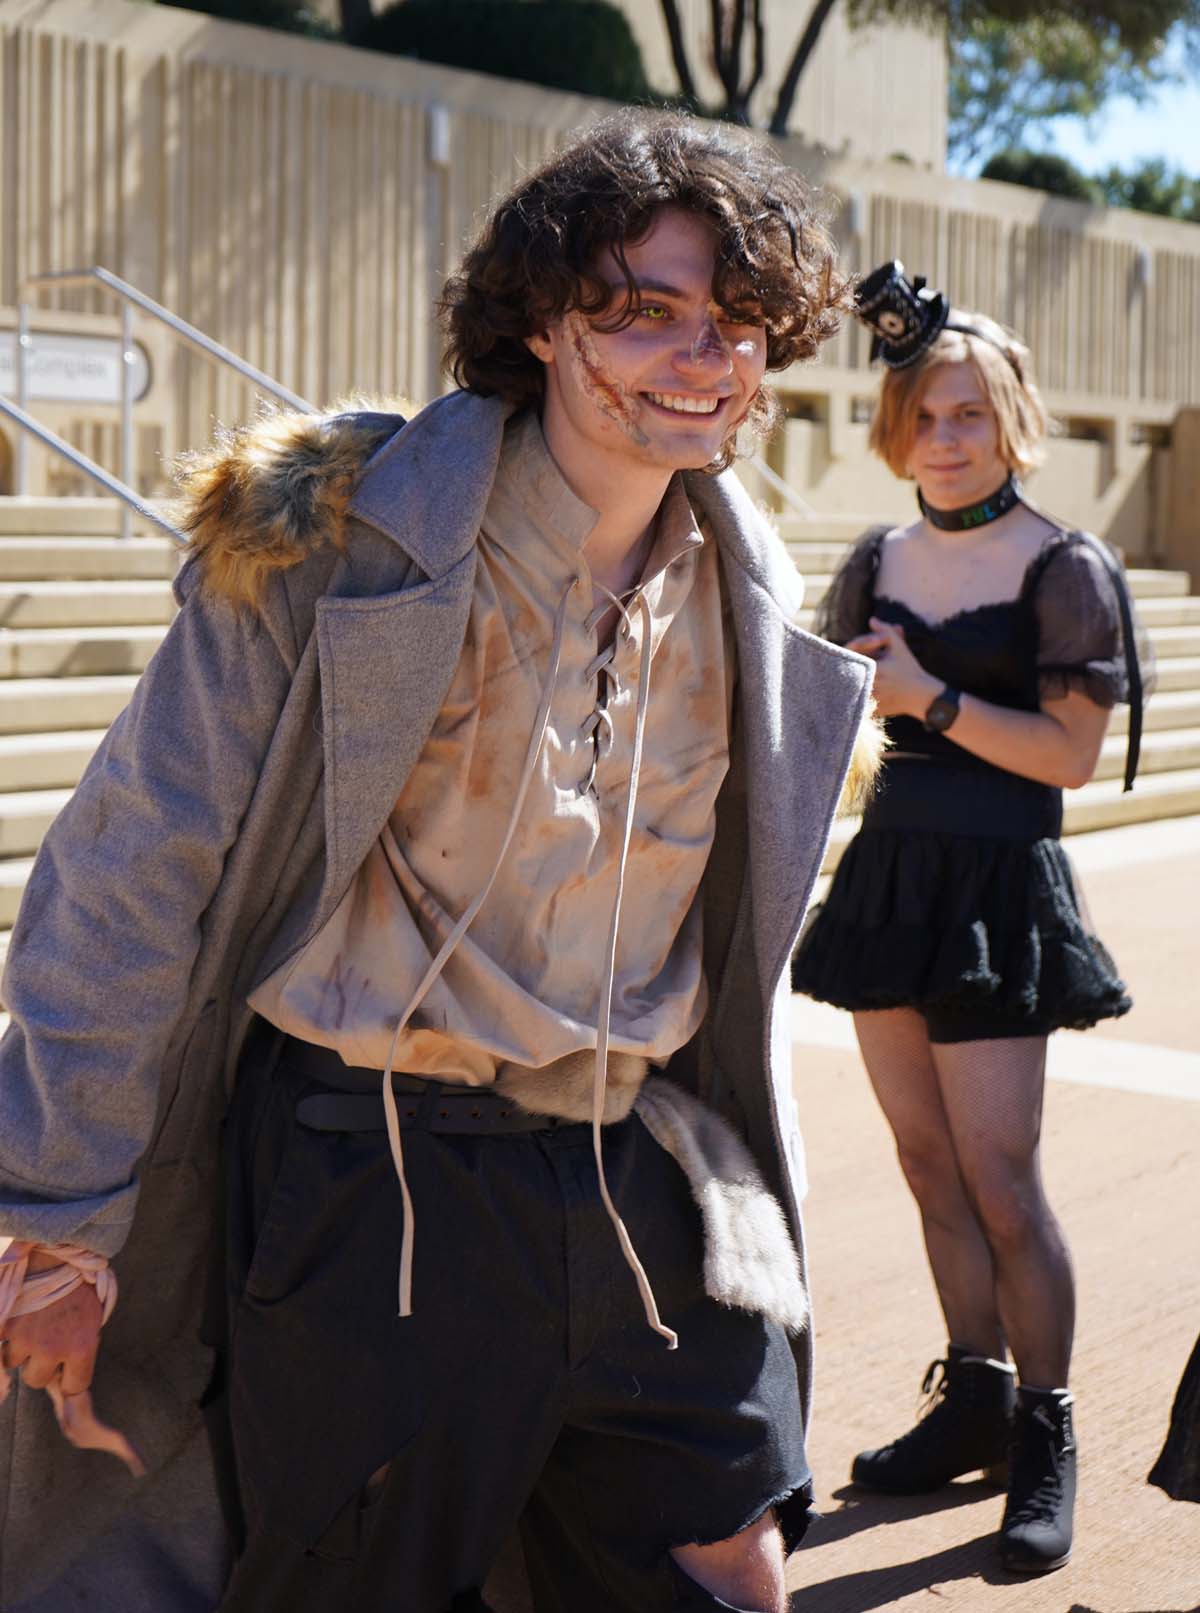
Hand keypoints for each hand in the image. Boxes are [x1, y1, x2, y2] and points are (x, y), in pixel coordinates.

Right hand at [2, 1250, 102, 1393]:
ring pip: (13, 1362)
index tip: (68, 1368)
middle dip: (40, 1364)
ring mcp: (26, 1338)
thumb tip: (69, 1378)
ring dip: (19, 1348)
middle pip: (37, 1379)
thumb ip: (83, 1346)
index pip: (75, 1386)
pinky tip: (11, 1322)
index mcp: (82, 1347)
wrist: (62, 1250)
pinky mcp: (5, 1324)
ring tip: (29, 1324)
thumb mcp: (94, 1316)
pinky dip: (2, 1335)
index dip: (70, 1376)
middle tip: (44, 1342)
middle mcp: (53, 1348)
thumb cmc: (81, 1282)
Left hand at [846, 617, 940, 719]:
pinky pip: (856, 704)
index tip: (849, 650)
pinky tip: (850, 693)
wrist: (921, 696)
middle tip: (835, 664)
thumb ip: (886, 631)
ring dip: (847, 683)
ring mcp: (871, 700)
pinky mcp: (871, 711)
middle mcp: (871, 685)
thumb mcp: (900, 647)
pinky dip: (853, 697)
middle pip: (847, 674)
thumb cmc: (910, 669)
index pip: (851, 657)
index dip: (850, 653)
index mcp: (876, 668)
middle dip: (845, 666)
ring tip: (840, 679)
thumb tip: (872, 620)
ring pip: (850, 690)